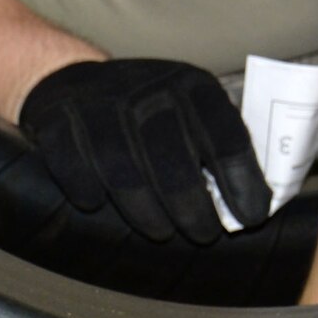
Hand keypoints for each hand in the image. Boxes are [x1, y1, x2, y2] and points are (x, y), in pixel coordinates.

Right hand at [18, 58, 272, 243]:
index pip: (225, 137)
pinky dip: (89, 192)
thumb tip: (256, 206)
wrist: (76, 82)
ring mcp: (101, 103)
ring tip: (159, 232)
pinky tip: (98, 205)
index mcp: (192, 87)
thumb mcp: (189, 113)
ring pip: (125, 169)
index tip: (252, 218)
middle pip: (174, 158)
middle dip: (192, 206)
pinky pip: (76, 166)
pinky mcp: (61, 120)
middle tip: (203, 234)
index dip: (242, 182)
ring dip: (145, 210)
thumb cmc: (147, 114)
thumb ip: (217, 149)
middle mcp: (149, 89)